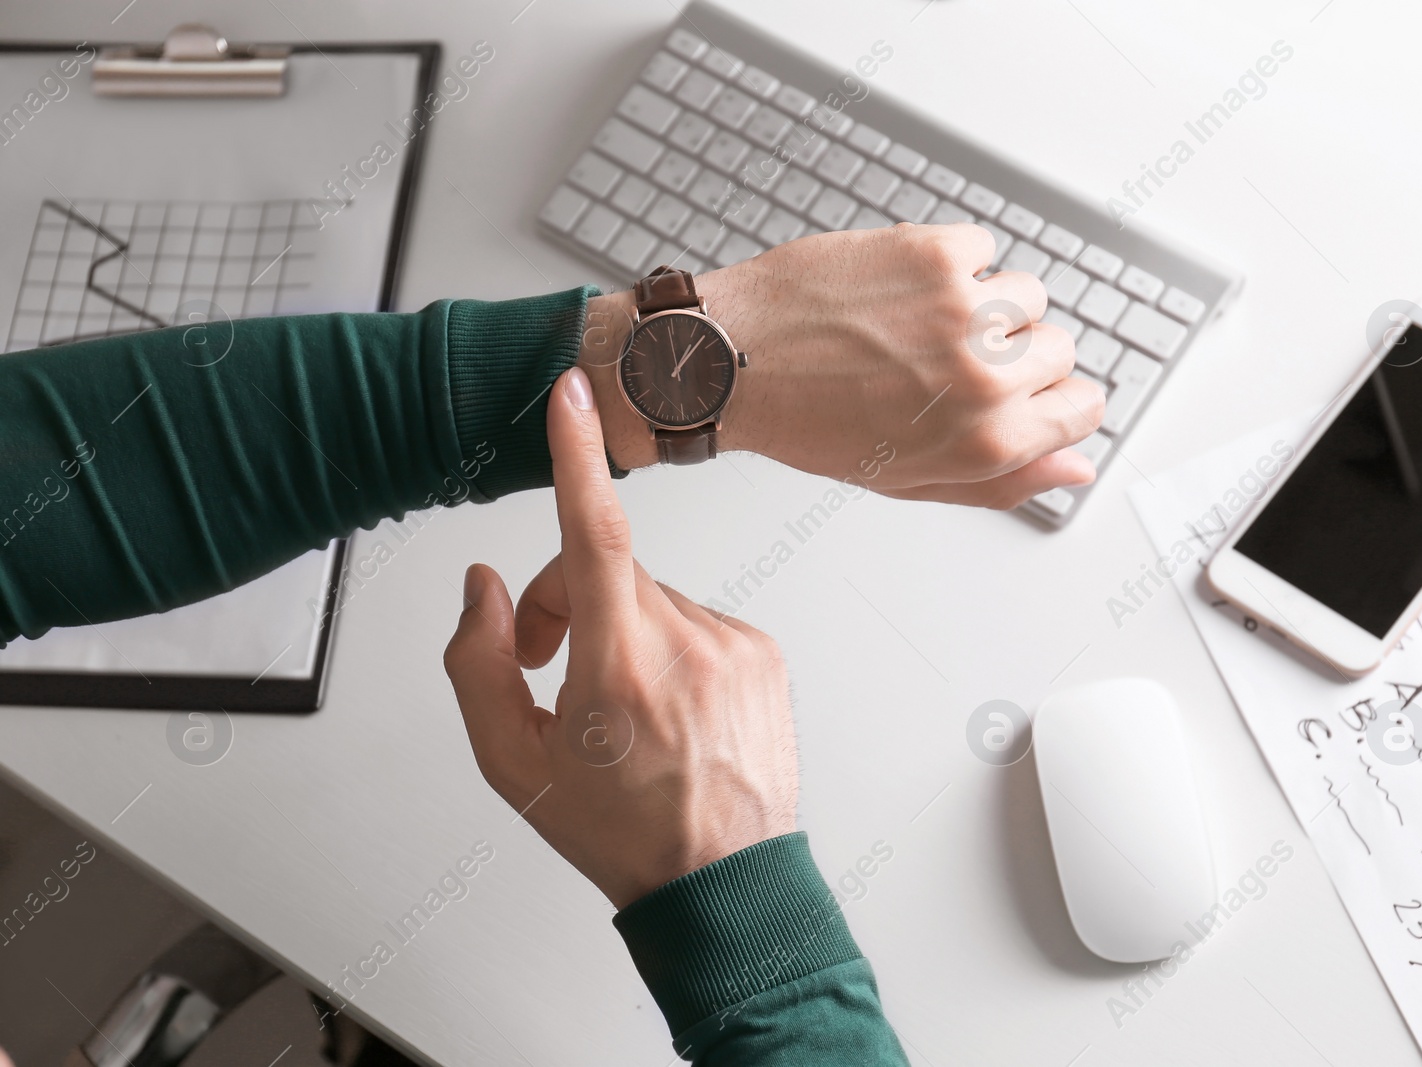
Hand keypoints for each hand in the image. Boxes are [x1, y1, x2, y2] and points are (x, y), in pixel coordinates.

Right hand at [443, 368, 797, 908]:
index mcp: (619, 666)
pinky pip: (696, 617)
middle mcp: (686, 644)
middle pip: (605, 568)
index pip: (592, 533)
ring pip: (650, 594)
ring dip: (620, 627)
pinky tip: (667, 705)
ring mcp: (734, 644)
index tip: (573, 393)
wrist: (721, 879)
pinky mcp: (762, 651)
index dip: (577, 455)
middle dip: (564, 601)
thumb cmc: (619, 830)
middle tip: (550, 665)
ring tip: (619, 705)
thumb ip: (478, 663)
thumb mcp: (512, 763)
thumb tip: (482, 587)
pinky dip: (669, 644)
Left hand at [581, 223, 1104, 509]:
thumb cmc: (807, 423)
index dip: (1056, 399)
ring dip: (985, 303)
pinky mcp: (936, 252)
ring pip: (1028, 293)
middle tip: (949, 360)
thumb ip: (1003, 480)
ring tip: (919, 322)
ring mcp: (964, 308)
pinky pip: (983, 246)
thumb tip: (1074, 470)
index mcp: (987, 441)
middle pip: (1060, 348)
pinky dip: (951, 261)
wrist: (732, 361)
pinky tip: (900, 288)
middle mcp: (985, 377)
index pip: (1085, 408)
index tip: (1032, 391)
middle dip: (1015, 353)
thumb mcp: (909, 479)